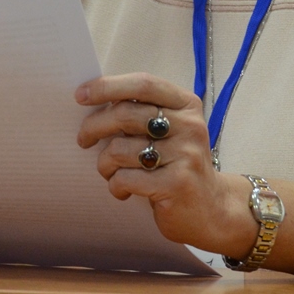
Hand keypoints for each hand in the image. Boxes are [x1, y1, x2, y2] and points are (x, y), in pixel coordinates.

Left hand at [76, 73, 255, 255]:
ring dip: (104, 164)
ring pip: (120, 149)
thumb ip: (142, 113)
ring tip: (110, 172)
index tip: (81, 95)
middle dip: (94, 126)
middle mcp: (189, 125)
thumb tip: (93, 100)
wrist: (212, 209)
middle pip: (126, 114)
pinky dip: (115, 185)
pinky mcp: (177, 184)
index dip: (108, 86)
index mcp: (186, 104)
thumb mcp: (169, 131)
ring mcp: (185, 155)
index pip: (143, 84)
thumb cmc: (178, 165)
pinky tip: (123, 190)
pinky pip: (126, 178)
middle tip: (83, 139)